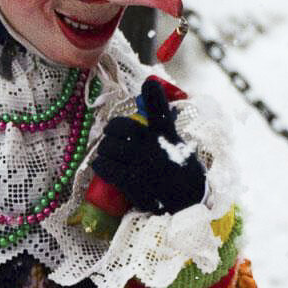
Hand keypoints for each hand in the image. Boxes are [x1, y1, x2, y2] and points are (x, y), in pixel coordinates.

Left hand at [90, 77, 206, 214]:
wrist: (187, 204)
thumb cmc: (183, 173)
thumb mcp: (179, 147)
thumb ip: (165, 131)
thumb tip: (152, 115)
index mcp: (168, 137)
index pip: (160, 112)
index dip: (155, 95)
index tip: (149, 83)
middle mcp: (153, 147)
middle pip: (121, 128)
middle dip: (112, 130)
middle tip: (111, 135)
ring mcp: (141, 164)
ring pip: (109, 148)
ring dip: (104, 149)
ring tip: (107, 152)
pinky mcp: (131, 182)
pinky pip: (106, 167)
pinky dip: (100, 164)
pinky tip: (102, 165)